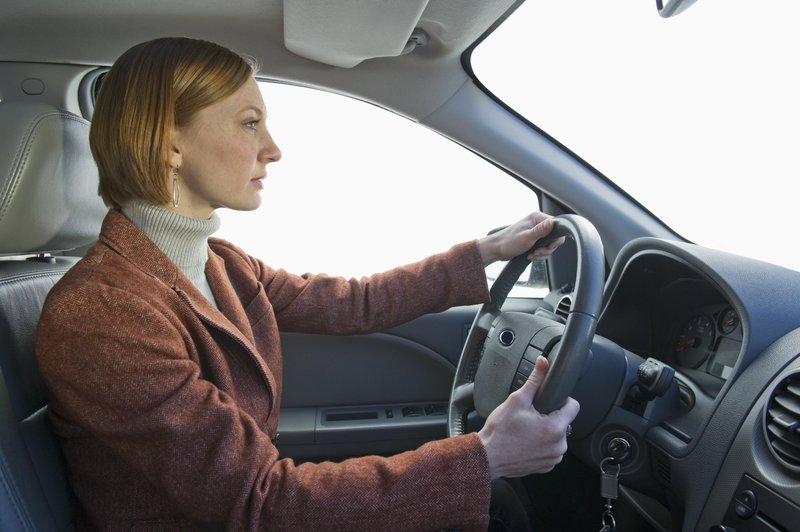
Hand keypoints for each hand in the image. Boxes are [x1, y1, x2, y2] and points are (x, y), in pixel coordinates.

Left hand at [476, 212, 565, 266]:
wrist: (497, 250)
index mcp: (537, 218)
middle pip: (554, 238)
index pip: (557, 226)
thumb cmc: (507, 242)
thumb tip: (553, 222)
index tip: (547, 247)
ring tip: (532, 255)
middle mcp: (538, 223)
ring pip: (549, 245)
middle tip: (537, 253)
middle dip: (547, 249)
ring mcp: (536, 232)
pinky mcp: (534, 240)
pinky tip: (531, 256)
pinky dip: (539, 255)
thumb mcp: (526, 237)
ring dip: (542, 253)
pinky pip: (544, 249)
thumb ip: (541, 230)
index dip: (555, 240)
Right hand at [477, 356, 578, 478]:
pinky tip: (526, 441)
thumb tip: (543, 363)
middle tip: (531, 416)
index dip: (561, 399)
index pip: (574, 406)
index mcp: (555, 428)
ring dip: (546, 431)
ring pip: (557, 436)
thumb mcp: (517, 400)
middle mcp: (559, 446)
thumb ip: (535, 380)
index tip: (548, 401)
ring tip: (527, 430)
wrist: (487, 456)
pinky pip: (550, 449)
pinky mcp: (546, 466)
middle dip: (550, 416)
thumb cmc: (500, 432)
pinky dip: (541, 445)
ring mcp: (553, 458)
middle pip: (564, 421)